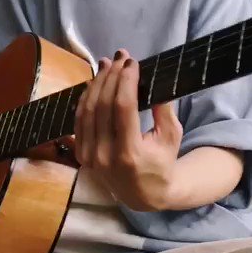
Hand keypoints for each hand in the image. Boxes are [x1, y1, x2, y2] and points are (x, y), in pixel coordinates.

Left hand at [74, 49, 182, 210]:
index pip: (123, 108)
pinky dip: (86, 99)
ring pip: (87, 111)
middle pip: (102, 105)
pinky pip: (79, 121)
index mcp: (130, 153)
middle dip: (111, 76)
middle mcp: (105, 156)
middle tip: (120, 57)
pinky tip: (95, 83)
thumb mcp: (172, 138)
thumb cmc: (162, 163)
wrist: (144, 195)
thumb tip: (154, 81)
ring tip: (107, 64)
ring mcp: (89, 157)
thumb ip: (164, 111)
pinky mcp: (81, 156)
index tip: (132, 63)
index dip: (126, 81)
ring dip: (96, 83)